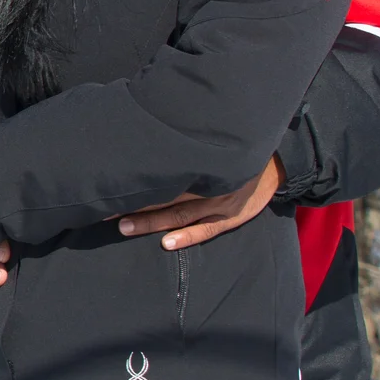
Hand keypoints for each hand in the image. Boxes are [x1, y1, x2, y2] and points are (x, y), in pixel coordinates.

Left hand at [117, 156, 284, 250]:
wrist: (276, 161)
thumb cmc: (233, 150)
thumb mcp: (211, 141)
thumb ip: (181, 143)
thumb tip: (144, 137)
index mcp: (199, 160)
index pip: (160, 169)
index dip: (134, 176)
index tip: (107, 180)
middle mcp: (207, 181)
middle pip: (164, 191)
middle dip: (133, 199)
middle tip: (103, 206)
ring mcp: (221, 202)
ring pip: (181, 213)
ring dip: (151, 221)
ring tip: (124, 226)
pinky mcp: (232, 217)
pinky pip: (207, 229)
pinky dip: (187, 236)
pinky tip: (167, 243)